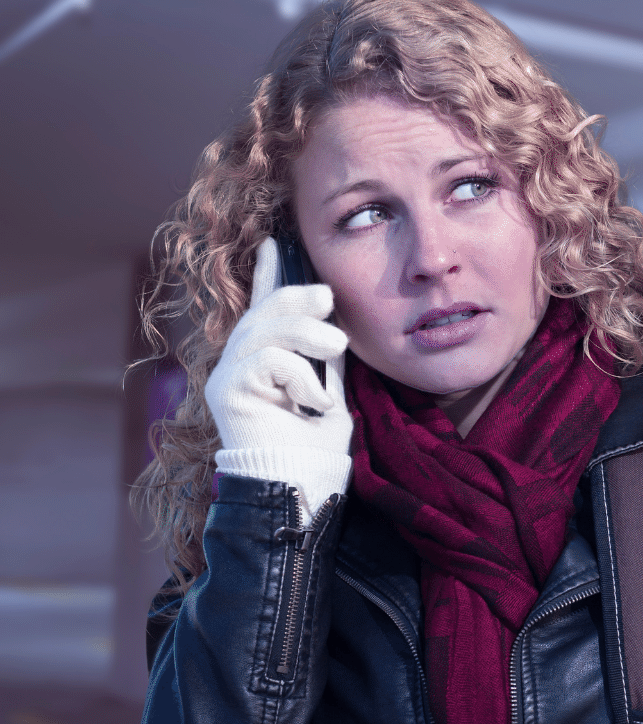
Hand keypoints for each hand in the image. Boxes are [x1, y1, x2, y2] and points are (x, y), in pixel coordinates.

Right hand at [205, 237, 351, 519]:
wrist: (305, 482)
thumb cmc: (317, 443)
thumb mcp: (330, 385)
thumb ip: (324, 353)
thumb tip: (330, 313)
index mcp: (267, 357)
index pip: (264, 306)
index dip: (269, 273)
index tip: (276, 241)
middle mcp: (240, 362)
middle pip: (265, 311)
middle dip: (298, 297)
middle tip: (329, 300)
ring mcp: (228, 376)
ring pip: (265, 329)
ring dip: (307, 334)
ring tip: (334, 347)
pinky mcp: (227, 392)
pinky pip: (266, 360)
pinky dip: (299, 377)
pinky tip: (313, 402)